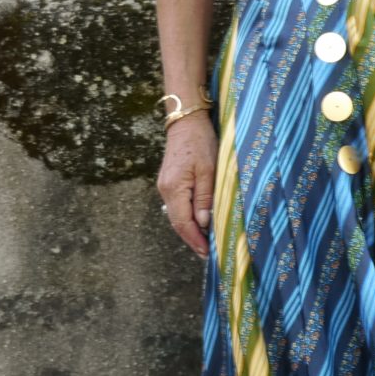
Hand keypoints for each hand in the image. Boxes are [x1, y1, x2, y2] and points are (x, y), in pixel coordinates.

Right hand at [158, 112, 216, 257]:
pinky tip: (198, 223)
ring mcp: (165, 186)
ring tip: (205, 243)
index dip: (195, 239)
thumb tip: (204, 222)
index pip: (183, 222)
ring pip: (176, 216)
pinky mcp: (169, 182)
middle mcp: (165, 190)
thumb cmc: (200, 142)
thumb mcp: (209, 169)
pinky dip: (187, 218)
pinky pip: (177, 206)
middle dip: (192, 239)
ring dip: (190, 230)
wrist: (185, 121)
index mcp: (174, 188)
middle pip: (177, 222)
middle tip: (208, 254)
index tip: (207, 253)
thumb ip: (205, 197)